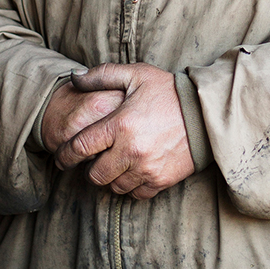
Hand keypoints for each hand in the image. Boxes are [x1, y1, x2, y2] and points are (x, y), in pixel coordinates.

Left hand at [54, 63, 194, 198]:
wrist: (207, 113)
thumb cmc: (170, 92)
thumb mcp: (136, 75)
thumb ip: (102, 75)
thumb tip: (74, 79)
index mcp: (120, 125)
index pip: (80, 147)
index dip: (66, 155)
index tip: (62, 158)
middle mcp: (131, 151)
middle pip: (95, 174)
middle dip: (90, 169)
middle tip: (93, 161)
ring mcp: (146, 168)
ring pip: (114, 187)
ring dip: (111, 178)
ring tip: (115, 165)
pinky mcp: (161, 180)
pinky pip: (136, 194)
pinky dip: (131, 186)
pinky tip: (133, 172)